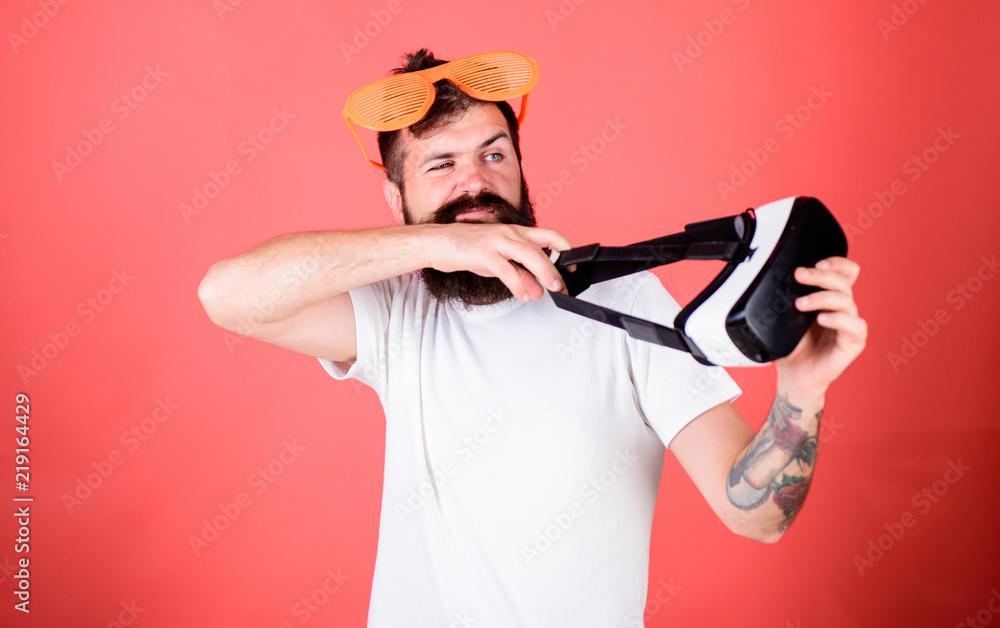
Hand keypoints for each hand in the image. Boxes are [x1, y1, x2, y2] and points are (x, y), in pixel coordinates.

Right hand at [425, 223, 573, 301]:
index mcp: (515, 232)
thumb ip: (518, 274)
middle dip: (556, 268)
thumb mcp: (497, 263)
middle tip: (563, 285)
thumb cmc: (467, 250)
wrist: (438, 243)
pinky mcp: (483, 253)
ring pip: (528, 254)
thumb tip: (537, 290)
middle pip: (542, 247)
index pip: (549, 235)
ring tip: (550, 289)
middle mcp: (509, 233)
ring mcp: (496, 241)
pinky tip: (523, 294)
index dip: (565, 249)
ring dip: (543, 273)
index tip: (573, 266)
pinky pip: (506, 269)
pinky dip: (517, 284)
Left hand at [776, 256, 867, 397]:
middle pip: (843, 282)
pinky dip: (838, 319)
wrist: (794, 376)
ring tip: (800, 304)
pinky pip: (855, 326)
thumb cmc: (793, 347)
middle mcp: (843, 310)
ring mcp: (849, 326)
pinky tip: (821, 319)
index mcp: (831, 300)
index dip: (837, 263)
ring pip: (846, 301)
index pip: (846, 273)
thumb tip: (778, 278)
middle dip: (820, 275)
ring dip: (822, 297)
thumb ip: (789, 298)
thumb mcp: (787, 317)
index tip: (817, 261)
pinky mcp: (853, 343)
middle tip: (800, 275)